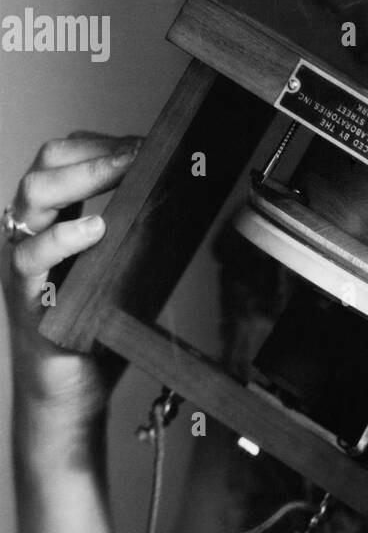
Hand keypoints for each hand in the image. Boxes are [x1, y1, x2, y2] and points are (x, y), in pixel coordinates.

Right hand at [1, 130, 141, 421]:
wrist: (69, 391)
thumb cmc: (93, 328)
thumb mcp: (119, 268)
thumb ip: (134, 231)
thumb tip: (180, 196)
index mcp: (51, 219)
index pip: (63, 158)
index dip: (101, 142)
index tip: (145, 142)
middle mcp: (29, 233)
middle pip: (45, 166)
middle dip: (94, 149)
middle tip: (139, 151)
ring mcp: (21, 261)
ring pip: (32, 198)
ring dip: (81, 176)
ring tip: (120, 171)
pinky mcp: (24, 296)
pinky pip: (29, 257)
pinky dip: (61, 237)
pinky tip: (93, 230)